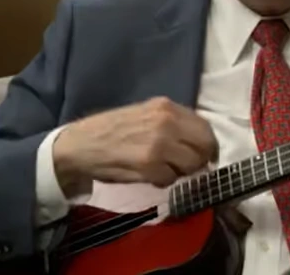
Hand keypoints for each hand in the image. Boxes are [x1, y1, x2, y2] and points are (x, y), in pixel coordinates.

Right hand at [52, 97, 217, 195]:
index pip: (205, 127)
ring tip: (162, 169)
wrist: (81, 144)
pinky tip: (149, 175)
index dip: (208, 145)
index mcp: (167, 107)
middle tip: (187, 167)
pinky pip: (170, 179)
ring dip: (180, 172)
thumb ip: (172, 123)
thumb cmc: (112, 129)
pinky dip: (163, 182)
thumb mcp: (146, 114)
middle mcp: (167, 122)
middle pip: (204, 147)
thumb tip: (199, 141)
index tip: (205, 155)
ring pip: (191, 165)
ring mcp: (160, 144)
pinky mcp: (149, 165)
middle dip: (200, 160)